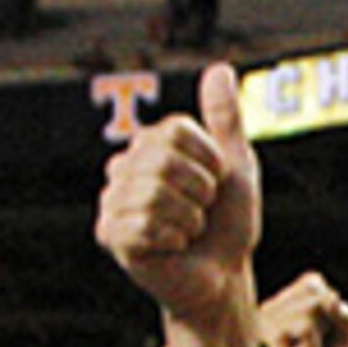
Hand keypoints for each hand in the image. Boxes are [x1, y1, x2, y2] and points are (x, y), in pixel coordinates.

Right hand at [99, 61, 262, 346]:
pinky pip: (141, 224)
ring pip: (152, 192)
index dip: (208, 161)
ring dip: (188, 218)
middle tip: (201, 212)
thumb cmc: (228, 226)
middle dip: (199, 190)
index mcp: (151, 145)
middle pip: (161, 159)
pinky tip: (172, 247)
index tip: (214, 185)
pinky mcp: (111, 235)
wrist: (224, 278)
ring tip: (188, 230)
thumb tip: (220, 68)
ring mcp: (113, 201)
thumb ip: (225, 119)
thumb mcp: (236, 167)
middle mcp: (125, 167)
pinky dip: (172, 238)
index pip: (176, 130)